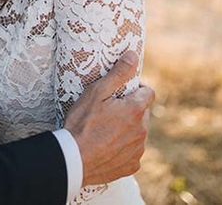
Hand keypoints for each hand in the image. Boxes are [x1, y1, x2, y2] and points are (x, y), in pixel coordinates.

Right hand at [63, 51, 154, 186]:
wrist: (73, 159)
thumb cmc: (82, 123)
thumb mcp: (97, 92)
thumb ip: (118, 73)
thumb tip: (133, 56)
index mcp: (136, 110)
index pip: (148, 92)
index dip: (136, 89)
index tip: (122, 92)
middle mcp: (142, 130)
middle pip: (142, 113)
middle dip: (130, 109)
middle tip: (108, 111)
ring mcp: (137, 149)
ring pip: (138, 133)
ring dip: (127, 129)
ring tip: (104, 130)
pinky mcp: (131, 165)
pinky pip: (132, 152)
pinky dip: (122, 148)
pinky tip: (106, 146)